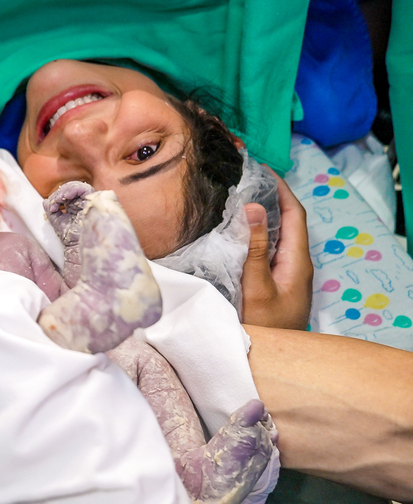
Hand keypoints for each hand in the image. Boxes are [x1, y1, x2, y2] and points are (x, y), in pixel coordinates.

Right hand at [241, 169, 312, 328]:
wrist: (267, 363)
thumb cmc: (265, 327)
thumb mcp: (257, 287)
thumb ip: (255, 248)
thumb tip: (256, 206)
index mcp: (297, 261)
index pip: (295, 213)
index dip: (281, 188)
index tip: (260, 168)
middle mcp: (295, 264)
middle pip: (287, 221)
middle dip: (270, 196)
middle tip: (243, 177)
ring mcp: (285, 274)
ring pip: (276, 235)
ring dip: (261, 214)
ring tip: (237, 195)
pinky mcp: (273, 282)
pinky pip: (266, 249)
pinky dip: (254, 233)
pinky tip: (235, 230)